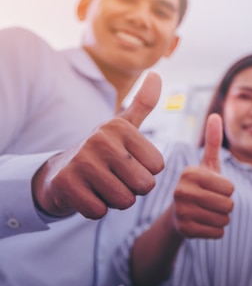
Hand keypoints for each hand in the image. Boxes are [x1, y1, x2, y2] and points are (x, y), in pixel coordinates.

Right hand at [33, 72, 165, 218]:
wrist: (60, 172)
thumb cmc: (103, 151)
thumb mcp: (123, 126)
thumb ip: (143, 103)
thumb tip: (156, 74)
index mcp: (120, 127)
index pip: (157, 167)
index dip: (146, 172)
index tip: (128, 164)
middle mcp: (101, 140)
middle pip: (143, 185)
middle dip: (133, 189)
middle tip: (116, 178)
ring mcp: (81, 161)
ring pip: (124, 200)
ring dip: (116, 201)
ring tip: (102, 186)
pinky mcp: (66, 184)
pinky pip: (100, 211)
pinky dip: (97, 209)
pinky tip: (87, 194)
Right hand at [170, 113, 234, 238]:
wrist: (177, 214)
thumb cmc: (199, 185)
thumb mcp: (206, 164)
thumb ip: (212, 141)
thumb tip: (215, 115)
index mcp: (189, 173)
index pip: (229, 187)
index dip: (227, 189)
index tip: (214, 187)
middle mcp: (181, 191)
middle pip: (228, 204)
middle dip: (226, 205)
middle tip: (213, 201)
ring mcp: (181, 212)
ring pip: (224, 219)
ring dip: (222, 217)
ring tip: (208, 211)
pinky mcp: (184, 231)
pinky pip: (217, 232)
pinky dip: (216, 229)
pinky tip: (204, 222)